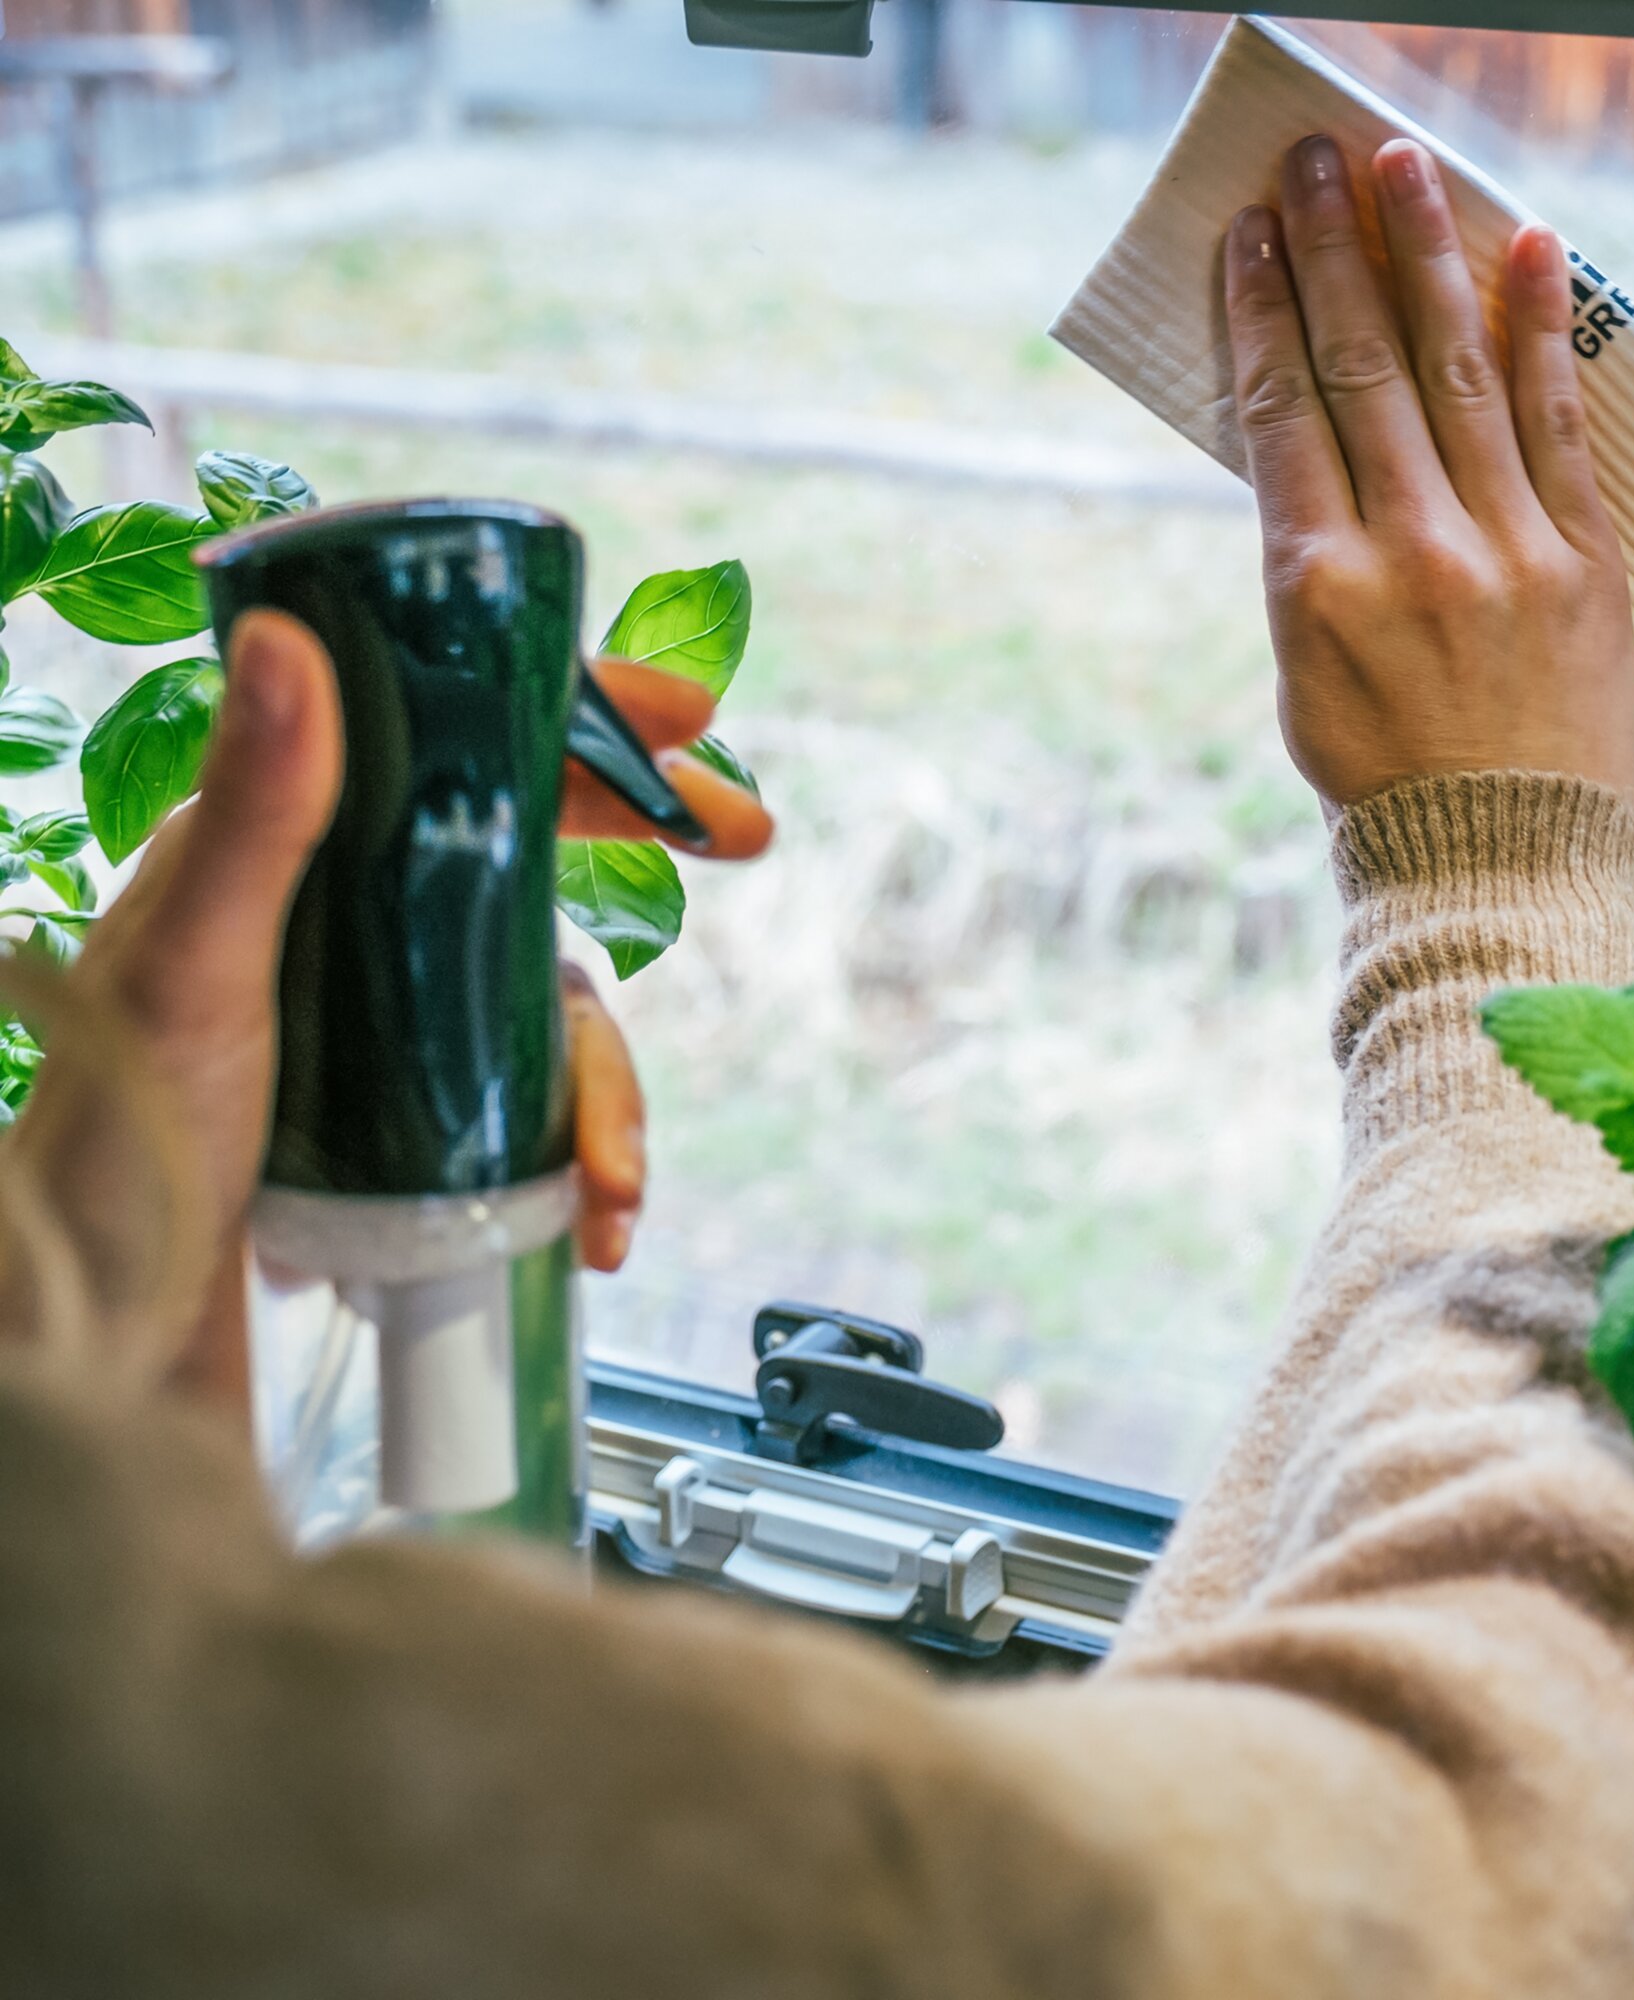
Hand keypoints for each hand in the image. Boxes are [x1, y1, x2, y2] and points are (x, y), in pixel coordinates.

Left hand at [19, 612, 769, 1405]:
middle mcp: (361, 922)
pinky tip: (596, 1220)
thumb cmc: (113, 1132)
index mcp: (298, 850)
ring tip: (615, 1182)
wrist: (96, 1321)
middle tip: (747, 834)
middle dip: (653, 840)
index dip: (572, 713)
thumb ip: (255, 814)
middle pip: (535, 852)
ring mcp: (400, 1023)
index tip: (679, 708)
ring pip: (554, 1008)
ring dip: (614, 1091)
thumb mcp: (192, 965)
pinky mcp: (425, 1120)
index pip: (453, 742)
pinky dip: (586, 1163)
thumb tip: (292, 639)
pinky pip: (540, 1110)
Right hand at [1226, 135, 1633, 810]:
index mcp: (1313, 589)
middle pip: (1361, 367)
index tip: (1249, 232)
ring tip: (1409, 167)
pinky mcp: (1585, 562)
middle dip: (1331, 250)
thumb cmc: (1381, 780)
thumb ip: (1305, 560)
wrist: (1496, 862)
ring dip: (1427, 257)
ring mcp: (1503, 551)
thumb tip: (1307, 450)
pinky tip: (1534, 247)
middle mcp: (1406, 553)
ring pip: (1457, 372)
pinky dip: (1544, 333)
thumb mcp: (1304, 677)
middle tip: (1315, 158)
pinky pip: (1562, 426)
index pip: (1280, 413)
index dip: (1261, 311)